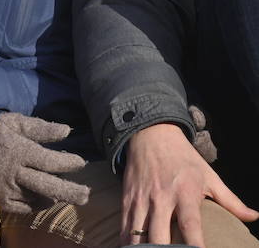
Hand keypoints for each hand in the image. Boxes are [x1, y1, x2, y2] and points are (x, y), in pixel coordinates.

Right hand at [0, 112, 89, 213]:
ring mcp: (6, 188)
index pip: (48, 161)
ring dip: (53, 195)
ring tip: (65, 193)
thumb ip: (40, 128)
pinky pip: (26, 207)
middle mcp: (13, 172)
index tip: (80, 162)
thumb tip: (67, 131)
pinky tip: (45, 197)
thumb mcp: (15, 123)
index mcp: (18, 151)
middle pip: (47, 186)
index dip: (67, 163)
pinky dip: (38, 203)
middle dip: (69, 192)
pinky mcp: (1, 200)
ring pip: (38, 197)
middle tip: (86, 195)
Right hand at [121, 122, 256, 247]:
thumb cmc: (183, 158)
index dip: (193, 244)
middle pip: (158, 234)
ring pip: (137, 233)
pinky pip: (125, 225)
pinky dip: (128, 240)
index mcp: (184, 193)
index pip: (189, 224)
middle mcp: (160, 198)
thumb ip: (231, 201)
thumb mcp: (209, 176)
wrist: (151, 134)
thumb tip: (254, 217)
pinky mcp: (127, 198)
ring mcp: (141, 199)